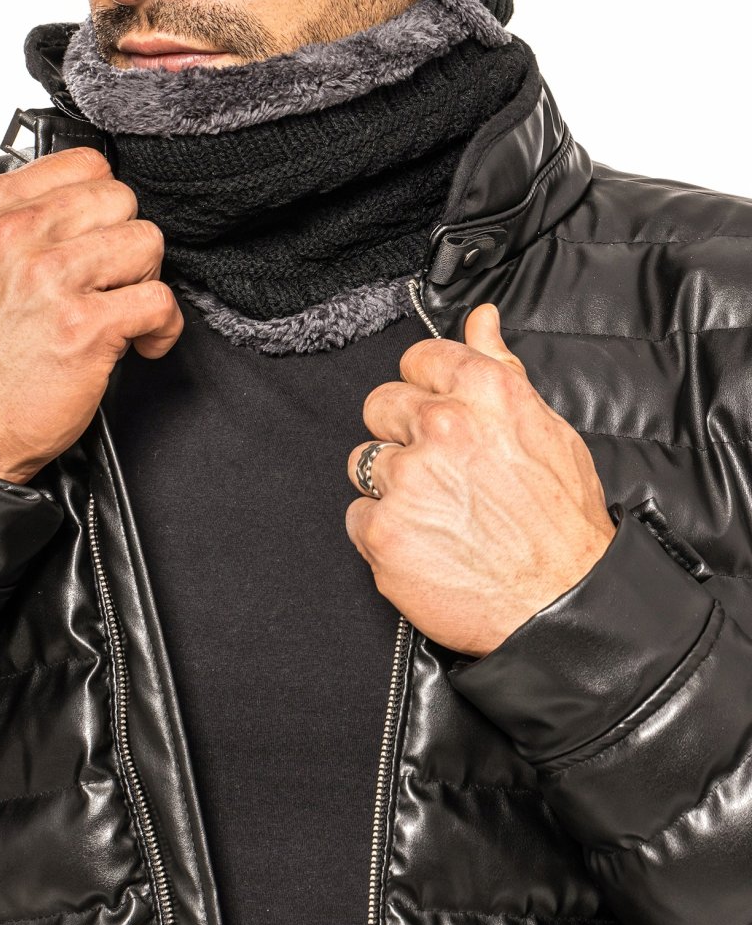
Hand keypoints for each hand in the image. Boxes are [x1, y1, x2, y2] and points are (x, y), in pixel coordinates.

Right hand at [0, 147, 182, 483]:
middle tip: (111, 282)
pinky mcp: (82, 326)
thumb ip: (18, 220)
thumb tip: (85, 198)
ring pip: (146, 242)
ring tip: (122, 312)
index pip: (84, 163)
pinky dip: (161, 328)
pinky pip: (159, 300)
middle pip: (122, 199)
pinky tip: (139, 344)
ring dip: (144, 282)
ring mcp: (49, 278)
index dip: (104, 205)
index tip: (99, 239)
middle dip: (126, 242)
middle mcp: (15, 236)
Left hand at [345, 303, 615, 656]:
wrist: (566, 608)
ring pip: (364, 462)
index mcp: (484, 392)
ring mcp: (407, 478)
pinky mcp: (383, 530)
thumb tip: (482, 317)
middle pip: (381, 406)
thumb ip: (501, 366)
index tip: (437, 413)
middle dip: (403, 436)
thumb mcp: (547, 429)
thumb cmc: (563, 524)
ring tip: (438, 515)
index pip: (418, 359)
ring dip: (391, 486)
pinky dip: (384, 534)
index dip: (426, 389)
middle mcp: (441, 425)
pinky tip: (426, 547)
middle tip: (442, 474)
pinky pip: (358, 517)